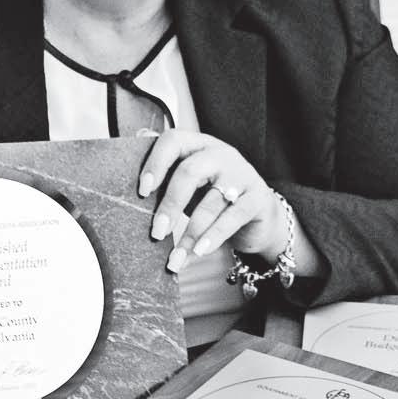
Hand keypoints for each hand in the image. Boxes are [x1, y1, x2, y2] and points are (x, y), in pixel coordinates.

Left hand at [137, 130, 286, 272]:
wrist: (258, 217)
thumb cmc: (212, 198)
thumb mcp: (189, 185)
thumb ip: (166, 174)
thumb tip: (138, 157)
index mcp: (199, 145)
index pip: (173, 141)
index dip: (155, 163)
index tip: (142, 191)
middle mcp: (221, 154)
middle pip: (190, 172)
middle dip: (170, 205)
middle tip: (157, 232)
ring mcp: (242, 174)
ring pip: (211, 202)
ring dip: (190, 233)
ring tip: (176, 257)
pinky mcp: (258, 198)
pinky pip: (233, 217)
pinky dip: (214, 237)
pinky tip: (199, 251)